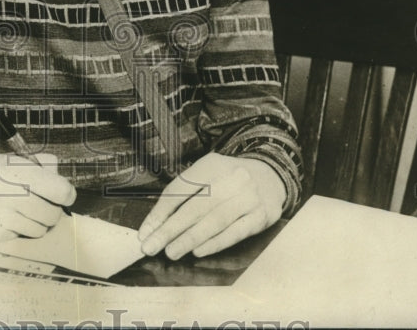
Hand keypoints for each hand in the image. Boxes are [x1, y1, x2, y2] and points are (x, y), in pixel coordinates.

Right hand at [0, 153, 75, 243]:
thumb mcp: (4, 160)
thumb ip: (35, 165)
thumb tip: (58, 173)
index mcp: (15, 171)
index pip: (60, 190)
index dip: (66, 194)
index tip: (63, 196)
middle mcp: (10, 194)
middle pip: (52, 213)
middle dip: (51, 212)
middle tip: (41, 207)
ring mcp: (2, 217)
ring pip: (39, 229)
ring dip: (37, 224)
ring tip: (23, 214)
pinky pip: (20, 237)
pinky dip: (18, 232)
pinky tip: (5, 221)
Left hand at [137, 153, 285, 259]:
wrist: (271, 176)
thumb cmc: (229, 180)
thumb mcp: (207, 174)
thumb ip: (183, 195)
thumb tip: (155, 224)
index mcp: (211, 164)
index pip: (180, 189)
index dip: (160, 212)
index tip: (146, 232)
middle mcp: (231, 178)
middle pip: (195, 207)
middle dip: (170, 229)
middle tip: (151, 246)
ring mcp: (248, 198)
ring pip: (214, 221)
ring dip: (189, 239)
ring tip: (171, 252)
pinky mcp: (261, 216)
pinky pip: (234, 232)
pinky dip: (215, 243)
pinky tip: (198, 251)